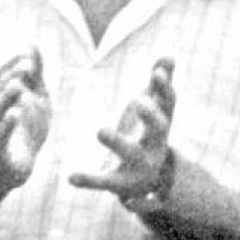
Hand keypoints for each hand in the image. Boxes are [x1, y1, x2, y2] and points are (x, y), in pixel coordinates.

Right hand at [0, 48, 49, 191]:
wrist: (11, 170)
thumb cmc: (23, 130)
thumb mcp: (35, 99)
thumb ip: (34, 75)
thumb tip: (32, 45)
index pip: (0, 79)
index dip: (12, 65)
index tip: (27, 54)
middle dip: (10, 77)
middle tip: (26, 65)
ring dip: (5, 97)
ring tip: (19, 85)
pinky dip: (5, 124)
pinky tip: (15, 113)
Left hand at [69, 58, 175, 212]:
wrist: (151, 180)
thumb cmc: (148, 134)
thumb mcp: (155, 110)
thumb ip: (160, 84)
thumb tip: (168, 56)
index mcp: (163, 124)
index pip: (168, 104)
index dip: (164, 89)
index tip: (156, 73)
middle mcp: (155, 144)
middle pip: (159, 129)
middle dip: (150, 116)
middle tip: (137, 101)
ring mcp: (139, 165)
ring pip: (131, 153)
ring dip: (118, 142)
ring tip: (100, 130)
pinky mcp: (120, 183)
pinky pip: (105, 181)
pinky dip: (89, 180)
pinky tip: (71, 177)